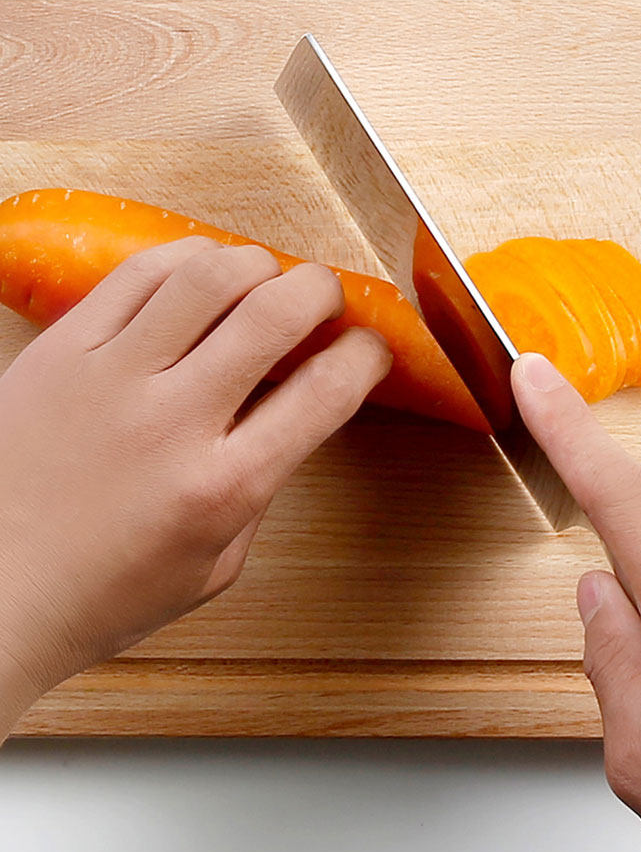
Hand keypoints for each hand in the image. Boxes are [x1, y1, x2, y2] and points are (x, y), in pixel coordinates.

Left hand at [0, 237, 390, 736]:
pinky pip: (135, 273)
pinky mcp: (61, 351)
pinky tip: (198, 271)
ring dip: (256, 263)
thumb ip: (259, 489)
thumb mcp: (213, 568)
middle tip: (322, 301)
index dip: (366, 356)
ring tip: (261, 279)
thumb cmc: (98, 594)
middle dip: (321, 291)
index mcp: (221, 488)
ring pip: (207, 274)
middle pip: (275, 312)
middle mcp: (171, 422)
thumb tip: (288, 416)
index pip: (325, 392)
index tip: (368, 349)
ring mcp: (110, 377)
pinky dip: (184, 258)